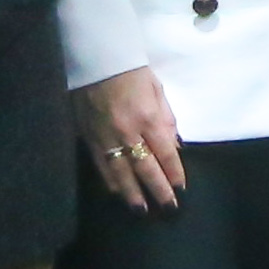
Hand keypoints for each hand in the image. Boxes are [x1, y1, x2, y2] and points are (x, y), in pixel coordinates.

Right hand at [77, 65, 187, 212]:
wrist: (95, 59)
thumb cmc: (131, 71)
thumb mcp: (157, 90)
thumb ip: (166, 119)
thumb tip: (174, 146)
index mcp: (148, 118)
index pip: (165, 154)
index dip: (174, 174)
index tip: (180, 189)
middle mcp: (127, 132)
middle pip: (145, 169)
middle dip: (158, 191)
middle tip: (168, 209)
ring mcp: (105, 136)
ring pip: (120, 173)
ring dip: (132, 193)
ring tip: (141, 210)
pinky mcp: (88, 136)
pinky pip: (100, 164)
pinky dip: (110, 181)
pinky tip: (116, 192)